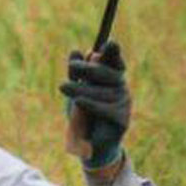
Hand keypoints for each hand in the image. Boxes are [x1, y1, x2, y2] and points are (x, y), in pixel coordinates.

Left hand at [60, 40, 130, 169]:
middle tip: (72, 67)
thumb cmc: (82, 111)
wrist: (88, 141)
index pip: (115, 62)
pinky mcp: (122, 119)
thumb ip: (76, 72)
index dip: (113, 53)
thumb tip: (76, 51)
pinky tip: (79, 101)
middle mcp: (120, 87)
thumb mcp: (76, 88)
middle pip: (108, 73)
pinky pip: (104, 109)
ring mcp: (123, 103)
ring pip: (101, 91)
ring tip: (62, 87)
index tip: (109, 43)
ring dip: (80, 88)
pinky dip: (90, 104)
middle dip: (88, 69)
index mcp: (111, 76)